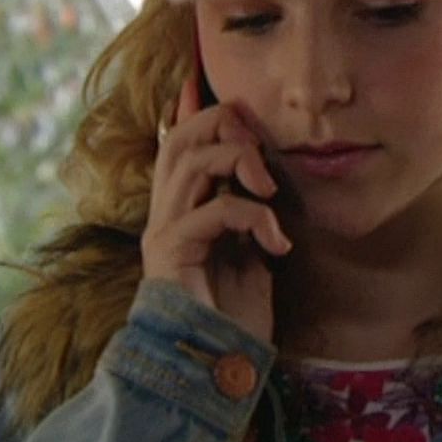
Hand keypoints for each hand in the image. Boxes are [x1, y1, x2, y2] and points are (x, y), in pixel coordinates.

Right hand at [140, 72, 289, 344]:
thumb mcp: (251, 249)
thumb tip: (260, 174)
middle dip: (220, 122)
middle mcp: (166, 212)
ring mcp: (165, 231)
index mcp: (182, 208)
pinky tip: (276, 243)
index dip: (191, 107)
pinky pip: (213, 210)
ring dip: (236, 158)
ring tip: (269, 186)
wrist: (217, 366)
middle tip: (258, 139)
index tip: (200, 75)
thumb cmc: (234, 313)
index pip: (178, 142)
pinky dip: (251, 215)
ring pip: (188, 159)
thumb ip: (248, 209)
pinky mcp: (172, 252)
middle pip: (180, 137)